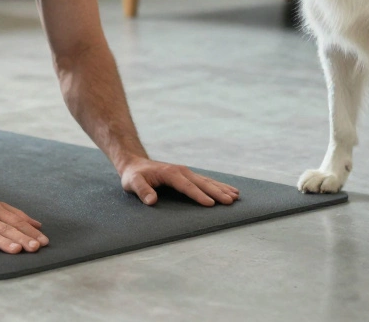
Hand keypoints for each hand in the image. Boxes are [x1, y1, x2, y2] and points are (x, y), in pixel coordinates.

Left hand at [119, 157, 240, 206]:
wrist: (136, 164)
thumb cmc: (134, 176)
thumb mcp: (133, 183)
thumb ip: (142, 191)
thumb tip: (152, 201)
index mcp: (170, 173)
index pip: (187, 186)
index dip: (198, 195)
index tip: (210, 204)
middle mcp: (181, 171)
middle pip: (202, 183)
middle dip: (217, 192)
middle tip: (230, 201)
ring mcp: (186, 172)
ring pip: (207, 181)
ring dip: (222, 188)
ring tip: (236, 196)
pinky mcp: (189, 176)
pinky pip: (206, 181)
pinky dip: (219, 186)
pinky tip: (230, 190)